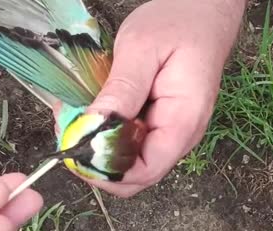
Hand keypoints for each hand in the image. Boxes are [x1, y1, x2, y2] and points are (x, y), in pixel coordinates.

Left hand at [77, 0, 246, 196]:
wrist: (204, 13)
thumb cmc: (180, 24)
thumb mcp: (141, 49)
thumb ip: (121, 90)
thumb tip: (94, 130)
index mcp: (183, 122)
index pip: (145, 172)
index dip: (106, 172)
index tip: (75, 149)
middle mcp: (180, 135)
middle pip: (135, 173)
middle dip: (96, 160)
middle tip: (68, 127)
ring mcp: (171, 130)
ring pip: (130, 159)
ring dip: (98, 145)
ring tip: (73, 114)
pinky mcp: (161, 121)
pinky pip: (131, 140)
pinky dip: (107, 131)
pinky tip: (91, 108)